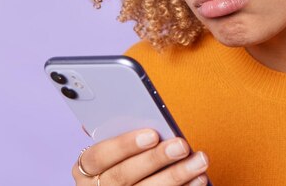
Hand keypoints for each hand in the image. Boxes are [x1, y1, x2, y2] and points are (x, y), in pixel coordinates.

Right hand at [73, 128, 208, 185]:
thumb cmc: (116, 161)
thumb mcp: (107, 150)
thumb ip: (114, 131)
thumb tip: (128, 106)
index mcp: (86, 167)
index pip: (100, 156)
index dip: (125, 144)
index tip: (152, 134)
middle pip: (125, 175)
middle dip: (156, 159)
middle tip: (181, 145)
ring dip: (176, 175)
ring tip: (199, 161)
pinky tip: (199, 179)